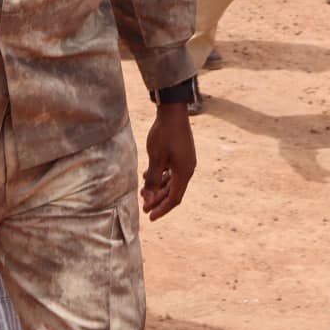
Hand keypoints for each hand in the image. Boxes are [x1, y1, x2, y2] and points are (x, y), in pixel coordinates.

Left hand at [141, 102, 195, 219]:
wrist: (173, 111)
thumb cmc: (164, 134)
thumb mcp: (155, 158)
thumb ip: (152, 179)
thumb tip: (148, 198)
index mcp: (184, 173)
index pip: (174, 198)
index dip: (161, 209)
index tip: (150, 217)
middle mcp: (187, 169)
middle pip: (173, 191)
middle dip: (157, 200)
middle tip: (143, 206)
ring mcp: (185, 161)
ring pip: (171, 181)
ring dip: (157, 187)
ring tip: (142, 189)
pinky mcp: (181, 154)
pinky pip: (171, 171)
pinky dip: (160, 176)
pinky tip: (147, 175)